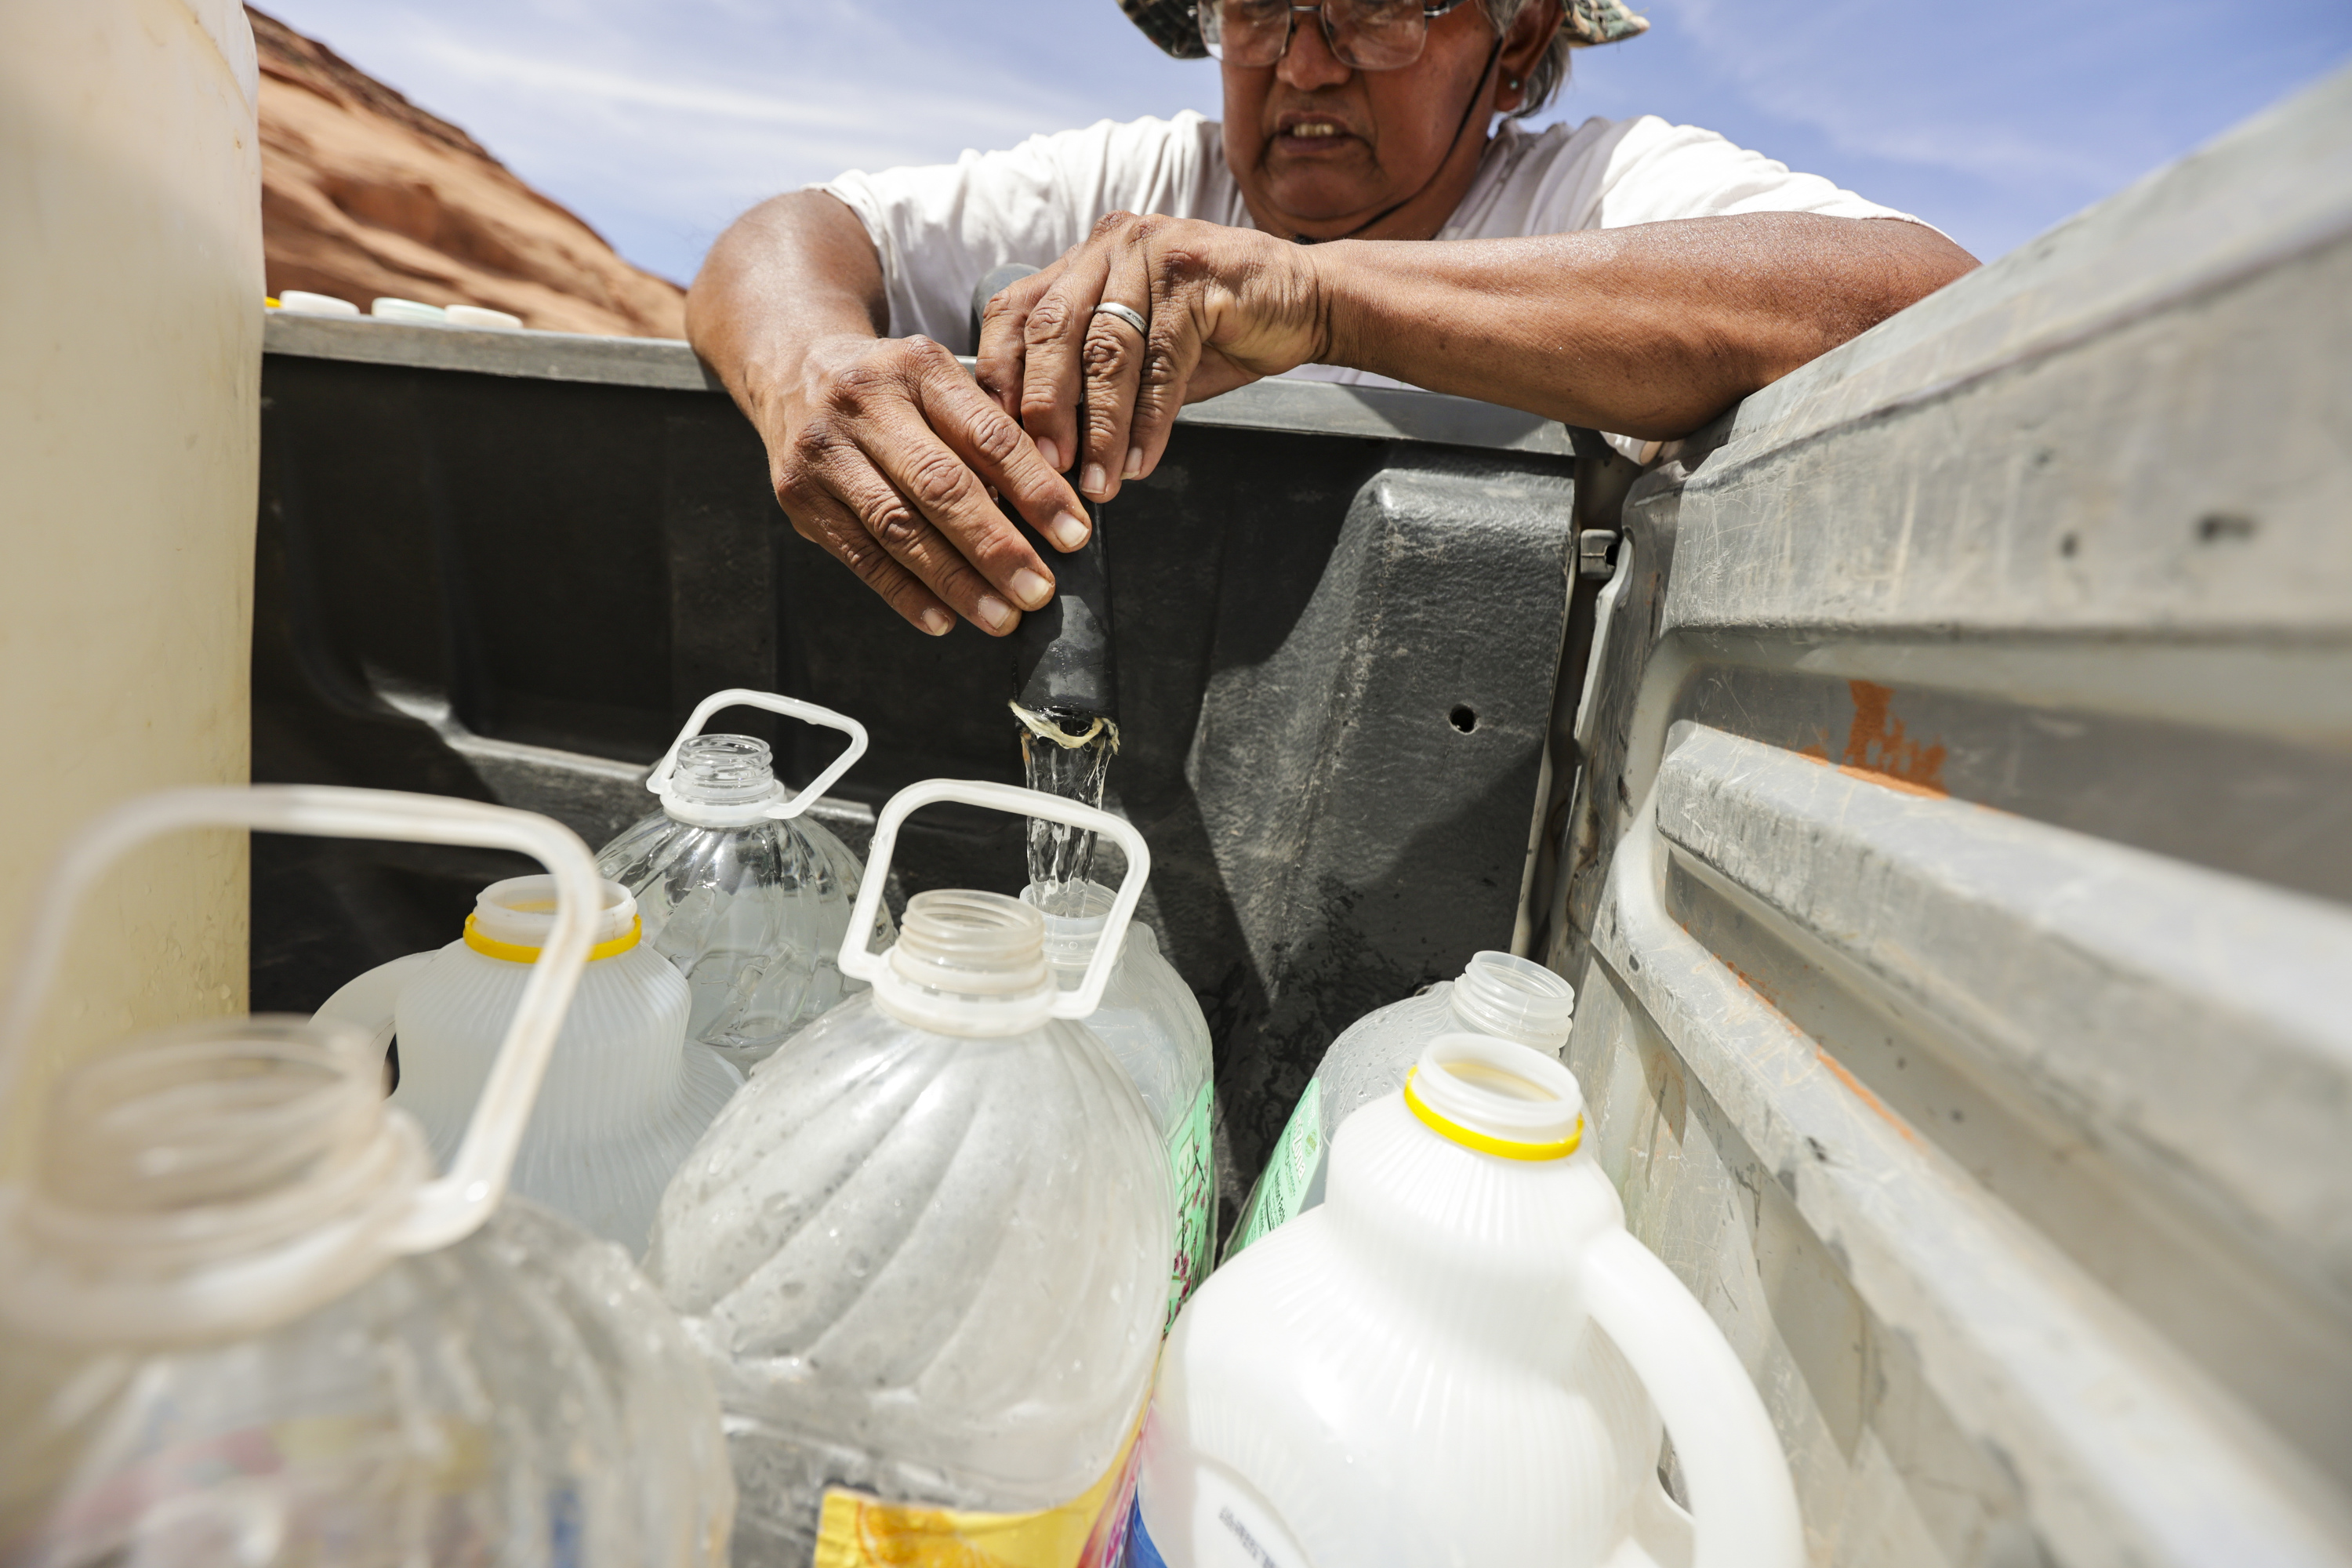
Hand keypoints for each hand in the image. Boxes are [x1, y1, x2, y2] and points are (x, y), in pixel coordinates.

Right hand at [760, 331, 1092, 636]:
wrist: (794, 368)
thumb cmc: (891, 387)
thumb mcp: (940, 382)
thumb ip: (990, 433)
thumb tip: (1053, 511)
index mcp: (917, 367)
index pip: (988, 436)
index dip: (1036, 490)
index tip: (1073, 535)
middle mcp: (864, 403)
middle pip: (940, 486)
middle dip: (996, 547)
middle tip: (1038, 591)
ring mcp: (824, 452)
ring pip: (898, 529)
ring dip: (956, 581)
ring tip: (1000, 615)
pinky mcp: (799, 497)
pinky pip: (860, 557)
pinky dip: (905, 593)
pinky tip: (943, 618)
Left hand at [974, 214, 1329, 504]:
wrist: (1309, 301)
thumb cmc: (1218, 332)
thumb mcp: (1140, 352)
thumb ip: (1091, 381)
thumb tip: (1038, 449)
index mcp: (1083, 260)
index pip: (1014, 312)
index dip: (997, 377)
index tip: (994, 440)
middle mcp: (1110, 246)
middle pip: (1051, 329)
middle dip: (1040, 406)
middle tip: (1041, 467)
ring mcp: (1154, 254)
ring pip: (1107, 351)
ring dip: (1098, 428)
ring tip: (1095, 483)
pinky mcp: (1198, 278)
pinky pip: (1161, 363)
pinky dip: (1147, 422)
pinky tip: (1138, 463)